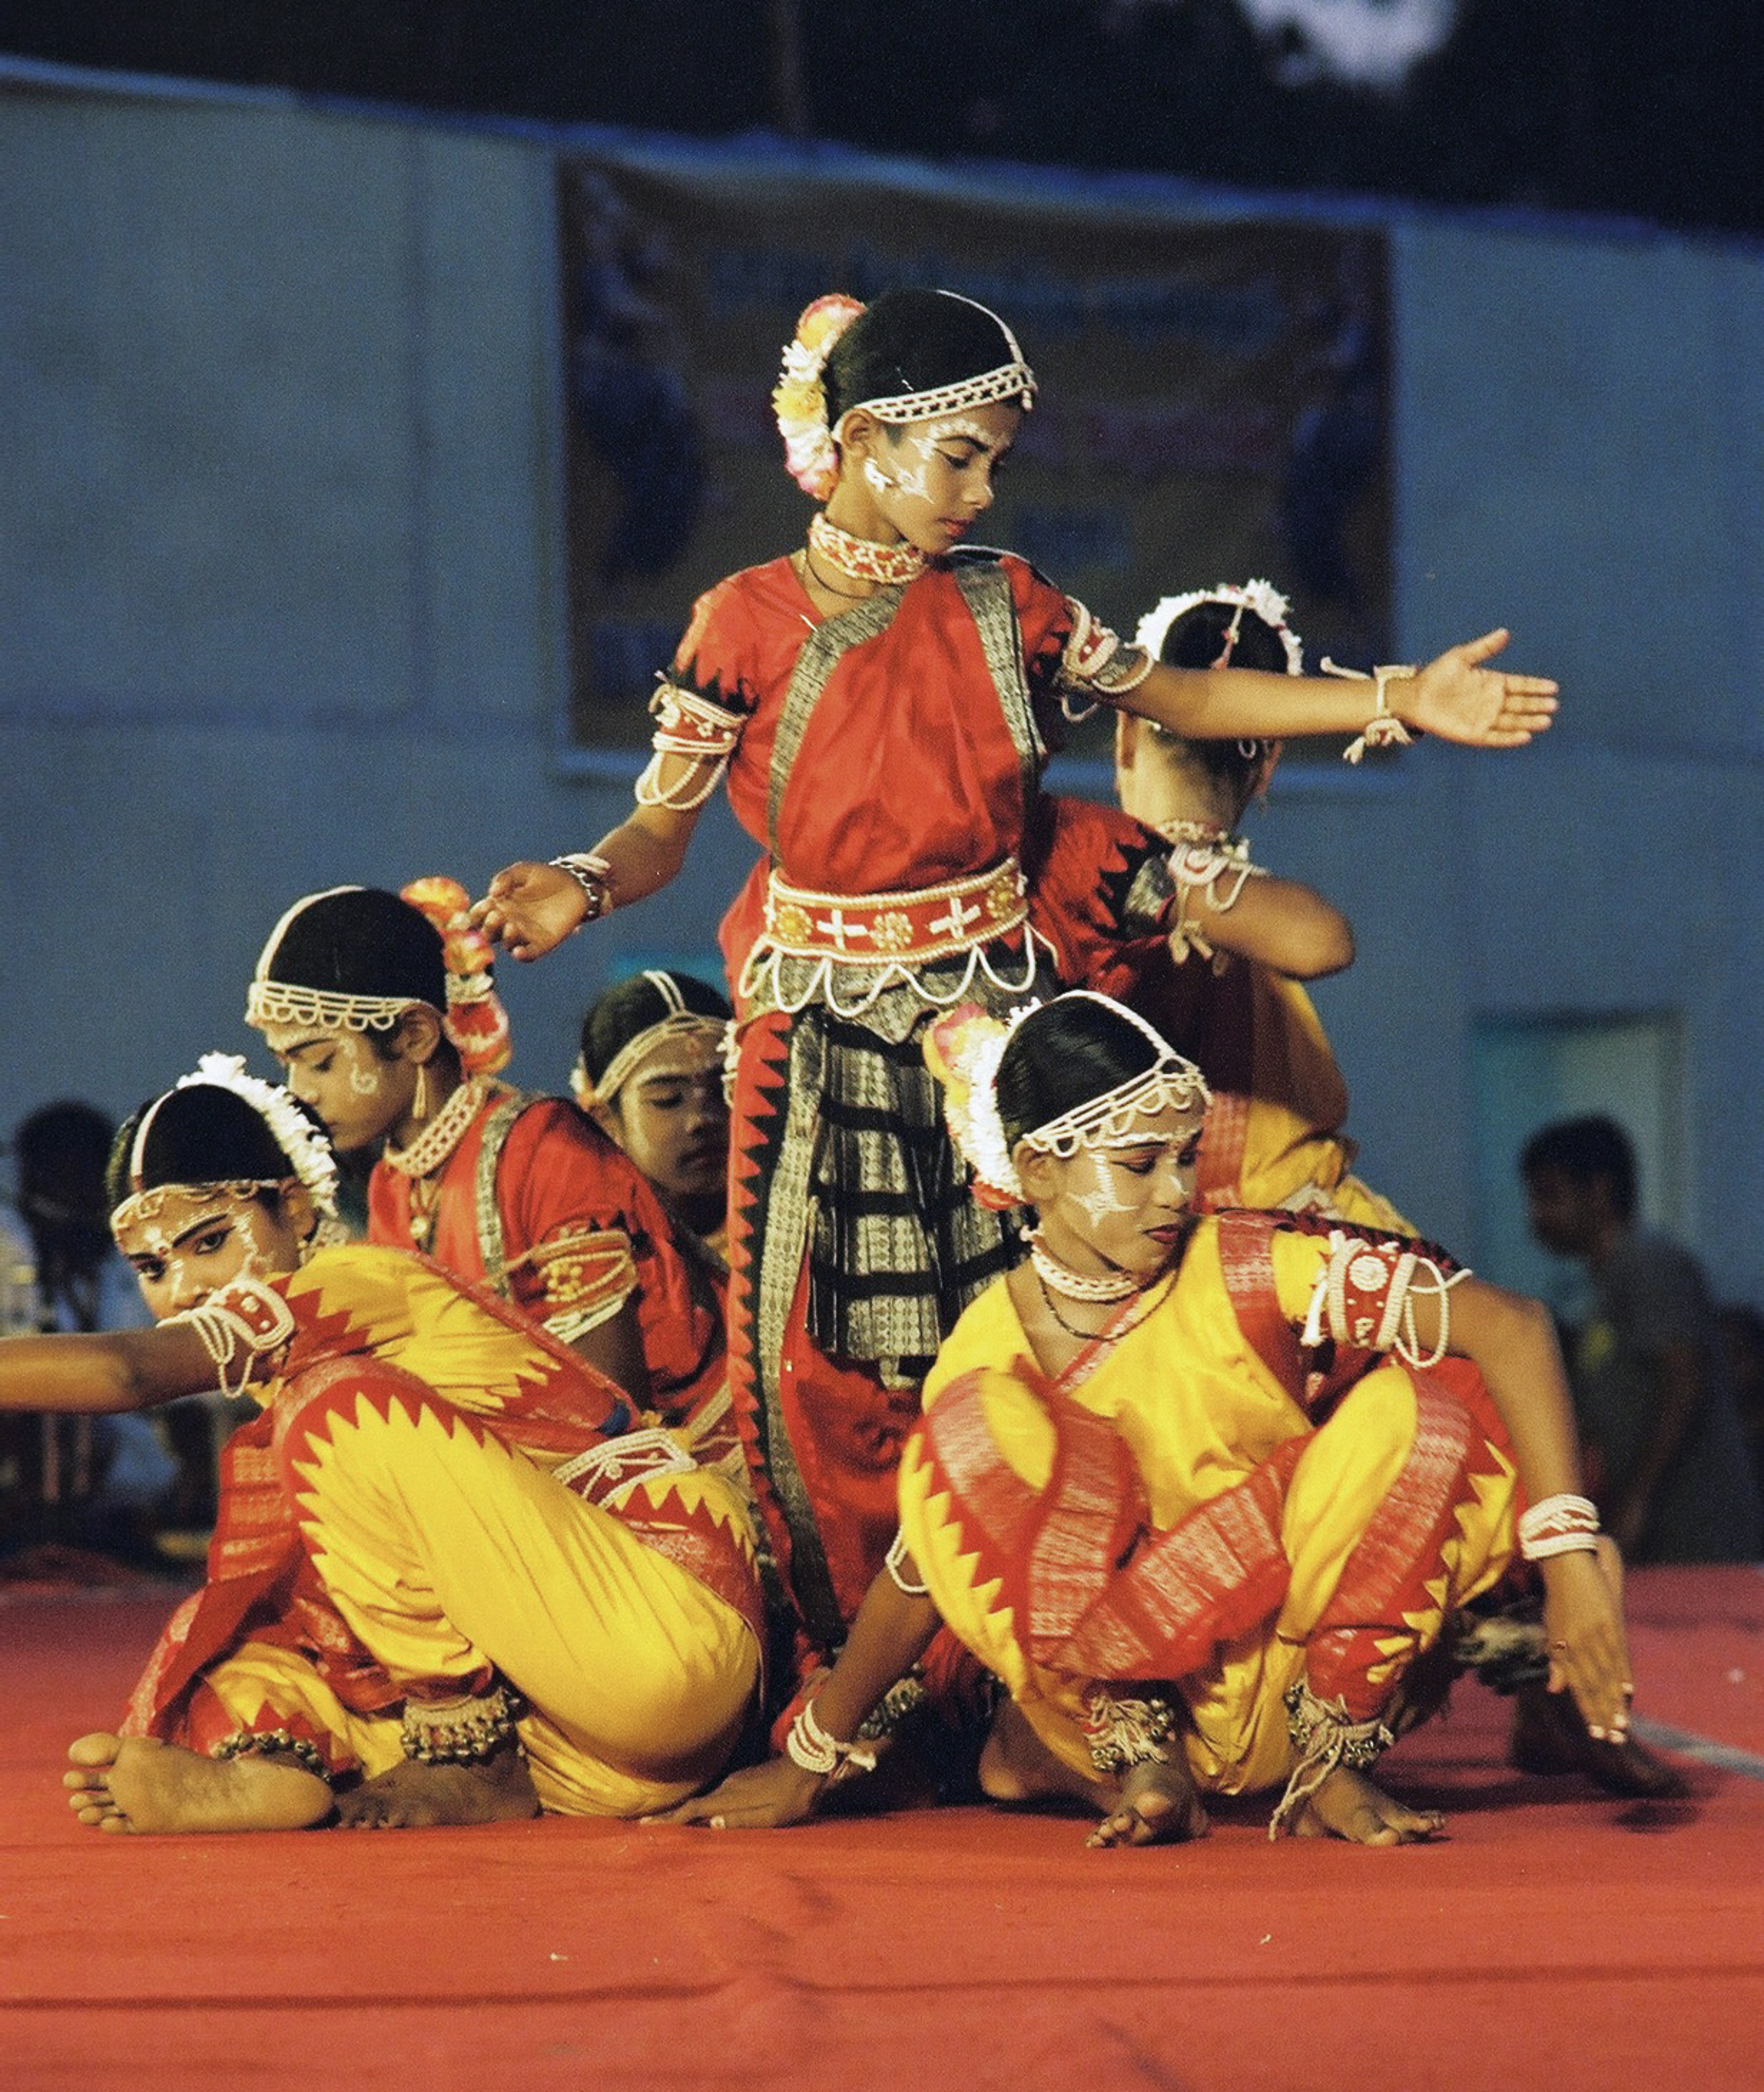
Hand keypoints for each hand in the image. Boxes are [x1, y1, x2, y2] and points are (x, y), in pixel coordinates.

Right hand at [469, 862, 587, 961]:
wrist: (574, 884)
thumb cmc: (546, 876)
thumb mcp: (523, 871)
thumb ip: (505, 878)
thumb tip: (492, 893)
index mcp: (500, 906)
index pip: (480, 916)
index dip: (477, 914)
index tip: (486, 905)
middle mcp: (509, 922)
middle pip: (489, 933)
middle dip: (488, 927)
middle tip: (497, 916)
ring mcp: (525, 934)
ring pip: (507, 944)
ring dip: (506, 938)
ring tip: (512, 925)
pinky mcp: (541, 943)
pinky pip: (528, 955)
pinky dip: (522, 956)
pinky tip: (519, 951)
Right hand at [644, 1754, 827, 1829]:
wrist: (810, 1760)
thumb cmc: (794, 1795)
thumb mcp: (773, 1815)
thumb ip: (743, 1820)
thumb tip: (714, 1824)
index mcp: (731, 1797)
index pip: (693, 1810)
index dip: (671, 1819)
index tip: (645, 1824)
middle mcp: (729, 1786)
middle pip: (694, 1803)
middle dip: (671, 1815)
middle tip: (647, 1824)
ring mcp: (737, 1780)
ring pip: (705, 1798)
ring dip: (687, 1810)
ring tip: (670, 1822)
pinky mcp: (745, 1778)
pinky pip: (718, 1794)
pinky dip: (704, 1804)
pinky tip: (704, 1812)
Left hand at [1401, 630, 1558, 747]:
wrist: (1415, 696)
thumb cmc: (1437, 675)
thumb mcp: (1461, 657)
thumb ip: (1484, 648)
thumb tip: (1505, 632)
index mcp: (1493, 683)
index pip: (1520, 685)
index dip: (1536, 686)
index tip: (1553, 687)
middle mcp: (1492, 702)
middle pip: (1520, 704)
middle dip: (1537, 705)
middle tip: (1553, 705)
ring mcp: (1484, 718)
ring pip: (1512, 721)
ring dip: (1529, 722)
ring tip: (1545, 721)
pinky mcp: (1474, 733)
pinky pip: (1495, 737)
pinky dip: (1509, 738)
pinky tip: (1524, 736)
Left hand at [1540, 1547, 1633, 1742]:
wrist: (1567, 1565)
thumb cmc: (1558, 1600)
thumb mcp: (1551, 1629)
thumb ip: (1555, 1660)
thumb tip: (1554, 1690)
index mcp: (1563, 1647)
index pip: (1577, 1686)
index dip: (1587, 1710)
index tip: (1596, 1732)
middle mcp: (1577, 1644)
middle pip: (1594, 1685)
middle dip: (1604, 1713)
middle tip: (1614, 1738)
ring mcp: (1594, 1633)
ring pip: (1607, 1674)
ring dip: (1616, 1700)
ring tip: (1623, 1723)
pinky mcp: (1609, 1621)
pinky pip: (1619, 1653)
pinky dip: (1624, 1673)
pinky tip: (1629, 1691)